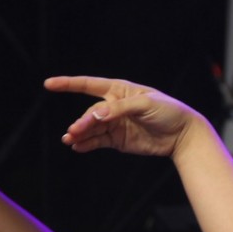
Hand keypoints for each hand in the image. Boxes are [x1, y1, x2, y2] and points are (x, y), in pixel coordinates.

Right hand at [45, 76, 203, 157]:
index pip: (89, 85)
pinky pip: (98, 141)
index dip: (68, 84)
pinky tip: (77, 147)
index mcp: (120, 90)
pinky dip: (87, 144)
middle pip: (90, 113)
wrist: (182, 134)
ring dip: (80, 134)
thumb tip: (96, 116)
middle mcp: (114, 106)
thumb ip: (119, 109)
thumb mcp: (145, 104)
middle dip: (82, 122)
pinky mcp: (118, 140)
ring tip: (70, 140)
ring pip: (91, 128)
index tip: (49, 84)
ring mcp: (115, 124)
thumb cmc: (168, 111)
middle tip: (74, 132)